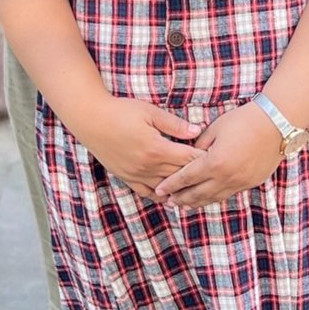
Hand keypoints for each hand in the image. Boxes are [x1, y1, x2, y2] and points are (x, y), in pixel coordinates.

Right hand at [74, 96, 202, 199]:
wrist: (91, 119)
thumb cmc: (121, 111)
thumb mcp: (150, 112)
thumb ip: (175, 125)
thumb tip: (197, 130)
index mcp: (157, 149)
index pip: (188, 159)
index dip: (204, 159)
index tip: (217, 158)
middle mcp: (147, 166)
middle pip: (180, 176)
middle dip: (196, 175)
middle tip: (213, 175)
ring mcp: (136, 174)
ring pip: (165, 188)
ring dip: (180, 188)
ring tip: (196, 190)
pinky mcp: (126, 177)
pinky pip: (146, 193)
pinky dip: (160, 196)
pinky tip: (170, 198)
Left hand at [154, 102, 282, 209]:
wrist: (276, 124)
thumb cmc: (244, 121)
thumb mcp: (215, 129)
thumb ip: (199, 146)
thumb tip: (189, 157)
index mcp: (214, 162)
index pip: (186, 178)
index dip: (171, 185)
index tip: (159, 189)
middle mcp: (226, 177)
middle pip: (197, 194)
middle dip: (180, 199)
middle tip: (168, 202)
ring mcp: (239, 183)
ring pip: (213, 198)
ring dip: (196, 203)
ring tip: (184, 205)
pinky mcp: (251, 183)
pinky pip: (227, 194)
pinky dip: (214, 198)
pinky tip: (207, 198)